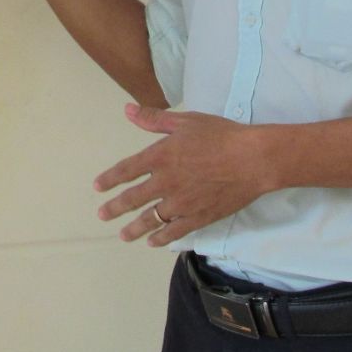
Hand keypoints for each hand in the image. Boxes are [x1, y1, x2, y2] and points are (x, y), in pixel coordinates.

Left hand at [94, 104, 270, 246]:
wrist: (253, 159)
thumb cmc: (221, 135)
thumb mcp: (186, 121)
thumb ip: (154, 119)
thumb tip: (127, 110)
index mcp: (160, 156)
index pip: (126, 170)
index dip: (110, 179)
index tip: (98, 187)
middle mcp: (165, 182)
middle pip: (133, 198)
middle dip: (115, 208)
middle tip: (103, 215)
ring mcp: (181, 203)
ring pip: (151, 219)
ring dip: (134, 228)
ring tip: (123, 235)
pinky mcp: (198, 217)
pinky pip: (174, 232)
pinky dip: (161, 238)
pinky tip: (153, 241)